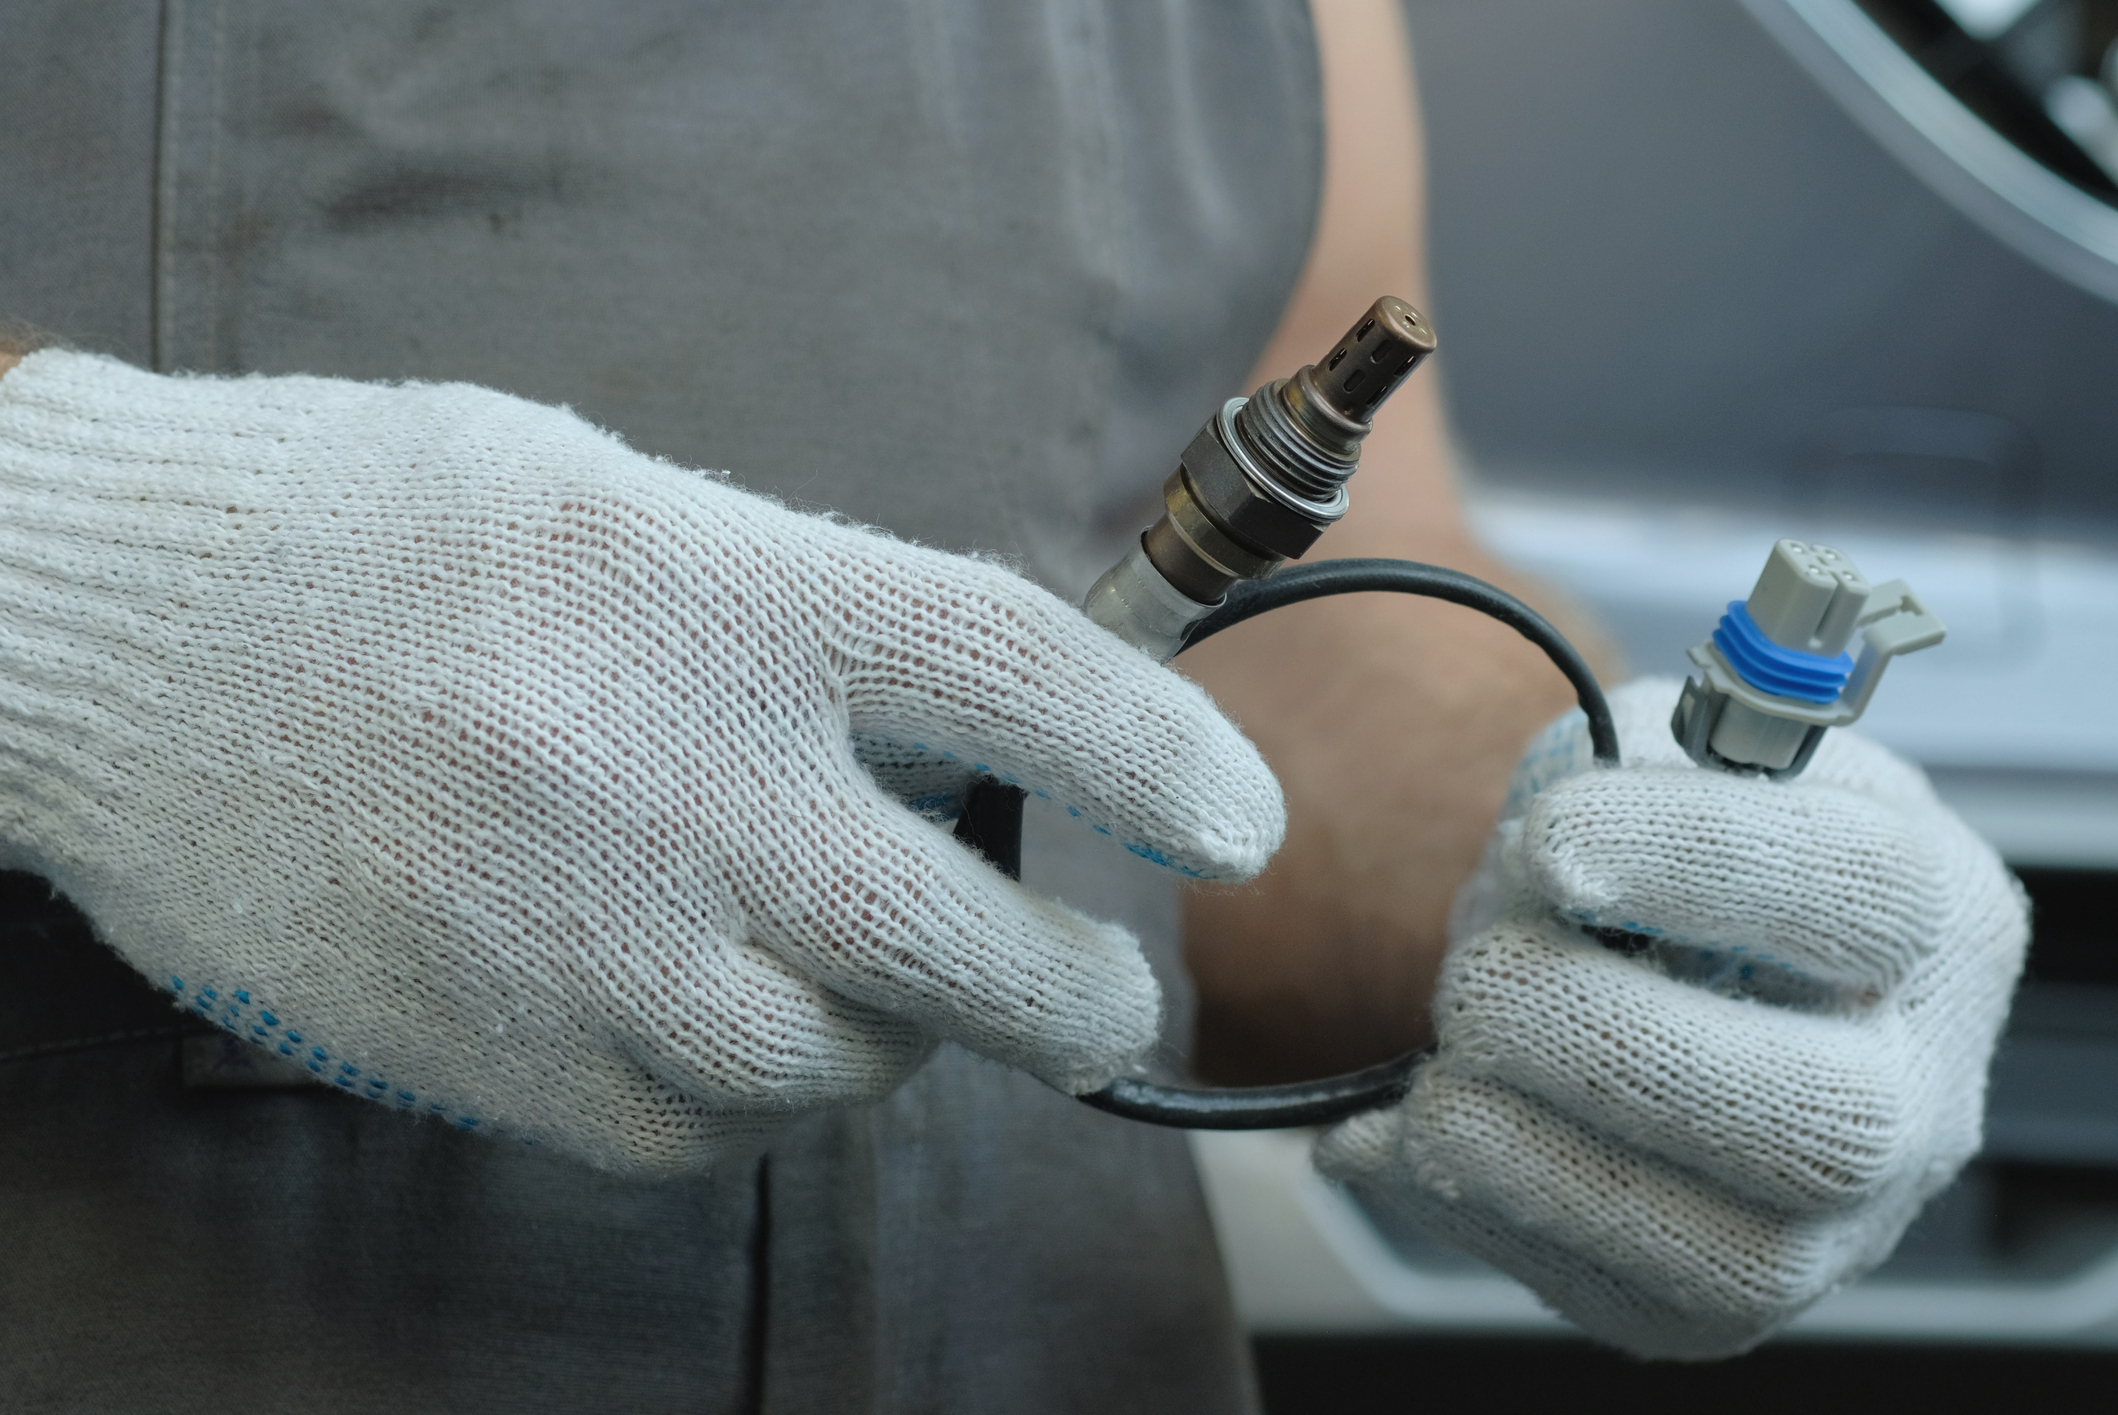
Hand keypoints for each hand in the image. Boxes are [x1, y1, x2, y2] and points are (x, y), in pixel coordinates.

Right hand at [0, 351, 1282, 1173]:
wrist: (117, 644)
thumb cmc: (388, 537)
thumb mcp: (620, 501)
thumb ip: (804, 616)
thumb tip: (977, 731)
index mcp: (711, 592)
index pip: (1011, 671)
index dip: (1158, 752)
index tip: (1238, 820)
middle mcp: (660, 781)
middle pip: (961, 949)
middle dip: (1077, 994)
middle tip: (1103, 989)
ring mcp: (574, 942)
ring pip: (837, 1072)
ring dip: (893, 1041)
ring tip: (862, 973)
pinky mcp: (497, 1060)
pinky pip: (704, 1135)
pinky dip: (756, 1090)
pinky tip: (725, 1011)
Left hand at [1315, 678, 2025, 1356]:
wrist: (1661, 965)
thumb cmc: (1667, 850)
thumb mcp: (1656, 755)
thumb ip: (1613, 772)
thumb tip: (1542, 865)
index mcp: (1933, 914)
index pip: (1859, 890)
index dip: (1695, 860)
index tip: (1548, 840)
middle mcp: (1919, 1087)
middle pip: (1823, 1120)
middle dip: (1608, 1045)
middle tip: (1478, 980)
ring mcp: (1840, 1222)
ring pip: (1732, 1254)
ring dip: (1541, 1159)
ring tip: (1436, 1076)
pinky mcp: (1724, 1300)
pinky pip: (1619, 1295)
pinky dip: (1479, 1209)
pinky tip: (1402, 1132)